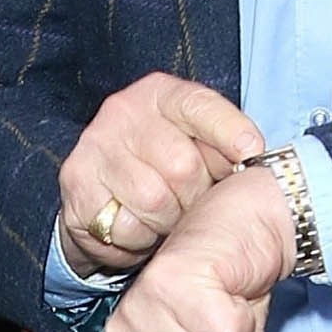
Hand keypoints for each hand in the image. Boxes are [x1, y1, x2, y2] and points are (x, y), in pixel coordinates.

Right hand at [58, 73, 263, 276]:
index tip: (251, 153)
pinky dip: (138, 238)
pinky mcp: (76, 184)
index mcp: (161, 93)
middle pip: (183, 165)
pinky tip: (138, 226)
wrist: (101, 192)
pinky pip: (124, 225)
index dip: (229, 131)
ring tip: (166, 217)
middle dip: (197, 196)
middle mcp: (124, 111)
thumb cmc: (163, 166)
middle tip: (194, 204)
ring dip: (168, 222)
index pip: (200, 106)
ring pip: (154, 201)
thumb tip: (254, 163)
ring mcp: (96, 146)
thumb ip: (223, 146)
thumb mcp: (196, 145)